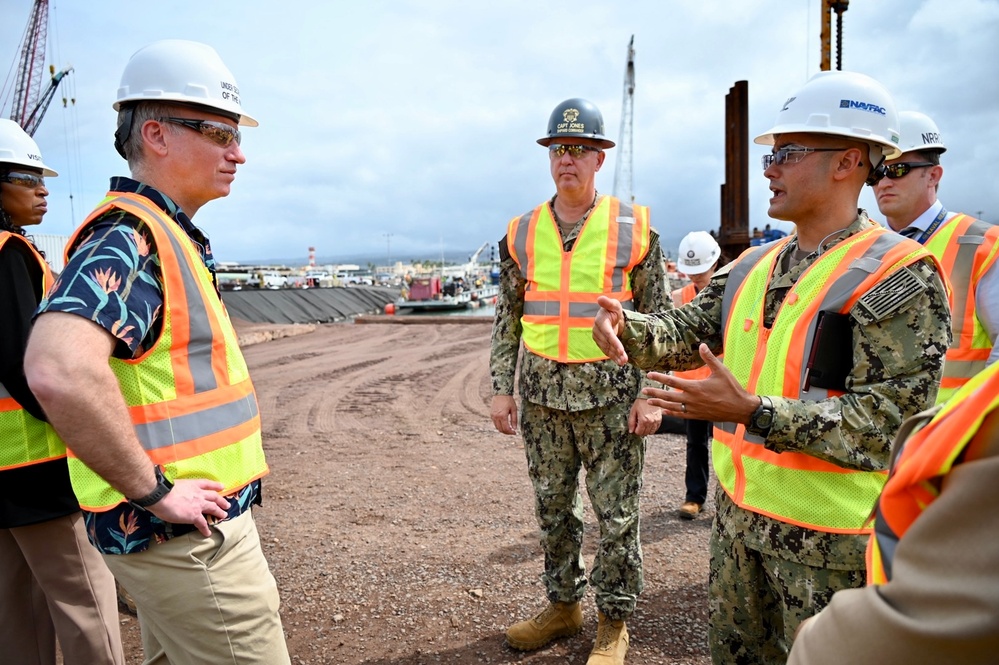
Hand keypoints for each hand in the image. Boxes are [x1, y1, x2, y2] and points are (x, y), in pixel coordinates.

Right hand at [147, 479, 230, 536]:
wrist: (161, 496)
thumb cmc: (163, 489)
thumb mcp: (175, 485)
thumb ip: (180, 489)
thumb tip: (174, 493)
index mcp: (193, 484)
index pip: (207, 484)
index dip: (215, 485)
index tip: (222, 486)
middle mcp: (199, 494)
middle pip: (214, 497)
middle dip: (221, 501)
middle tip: (227, 504)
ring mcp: (198, 505)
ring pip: (213, 508)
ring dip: (219, 512)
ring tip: (224, 515)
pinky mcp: (195, 516)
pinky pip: (203, 524)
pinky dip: (206, 529)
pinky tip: (208, 533)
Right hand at [491, 395, 517, 434]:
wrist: (500, 393)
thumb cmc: (508, 400)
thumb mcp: (514, 410)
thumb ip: (514, 420)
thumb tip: (515, 428)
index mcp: (502, 416)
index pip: (506, 429)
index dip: (511, 432)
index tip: (515, 432)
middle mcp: (496, 417)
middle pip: (501, 429)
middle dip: (507, 432)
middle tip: (512, 432)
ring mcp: (493, 416)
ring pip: (497, 427)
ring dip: (503, 429)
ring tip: (509, 428)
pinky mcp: (491, 414)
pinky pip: (495, 423)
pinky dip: (499, 425)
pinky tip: (504, 424)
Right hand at [593, 296, 627, 364]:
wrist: (611, 317)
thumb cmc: (613, 310)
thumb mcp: (614, 305)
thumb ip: (609, 302)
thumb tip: (600, 298)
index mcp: (600, 321)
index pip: (607, 334)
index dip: (614, 342)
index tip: (621, 350)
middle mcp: (596, 330)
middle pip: (607, 343)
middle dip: (616, 351)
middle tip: (625, 359)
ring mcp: (597, 338)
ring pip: (607, 349)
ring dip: (615, 356)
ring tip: (624, 362)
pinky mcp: (600, 343)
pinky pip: (606, 351)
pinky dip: (613, 357)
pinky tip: (620, 362)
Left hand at [629, 398, 662, 435]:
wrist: (649, 396)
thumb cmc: (640, 403)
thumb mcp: (633, 411)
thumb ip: (631, 422)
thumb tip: (631, 431)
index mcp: (644, 420)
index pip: (639, 432)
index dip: (635, 430)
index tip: (634, 427)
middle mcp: (651, 422)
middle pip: (645, 433)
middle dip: (640, 431)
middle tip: (638, 425)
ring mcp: (656, 421)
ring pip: (651, 432)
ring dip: (646, 430)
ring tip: (643, 424)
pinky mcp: (659, 419)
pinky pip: (656, 428)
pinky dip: (651, 428)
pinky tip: (648, 423)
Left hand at [642, 344, 758, 423]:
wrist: (740, 408)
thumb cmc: (732, 388)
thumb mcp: (721, 371)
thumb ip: (709, 358)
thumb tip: (701, 345)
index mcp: (695, 388)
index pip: (672, 382)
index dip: (660, 377)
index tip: (649, 374)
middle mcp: (692, 400)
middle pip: (668, 396)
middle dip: (654, 393)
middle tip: (643, 391)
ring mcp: (694, 410)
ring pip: (672, 407)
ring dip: (660, 404)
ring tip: (649, 402)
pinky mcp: (698, 416)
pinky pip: (681, 415)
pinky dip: (671, 412)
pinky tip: (665, 412)